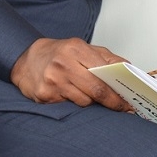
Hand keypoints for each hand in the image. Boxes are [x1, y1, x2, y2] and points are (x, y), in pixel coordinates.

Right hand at [10, 37, 133, 111]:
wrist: (26, 59)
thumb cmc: (59, 54)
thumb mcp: (83, 48)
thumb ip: (107, 58)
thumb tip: (129, 70)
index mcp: (76, 49)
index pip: (104, 72)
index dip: (119, 89)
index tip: (129, 98)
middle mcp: (63, 64)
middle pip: (96, 91)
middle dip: (113, 102)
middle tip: (123, 108)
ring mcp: (52, 81)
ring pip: (84, 102)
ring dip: (92, 102)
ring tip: (91, 96)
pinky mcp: (44, 96)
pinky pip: (69, 106)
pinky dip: (75, 104)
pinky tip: (72, 96)